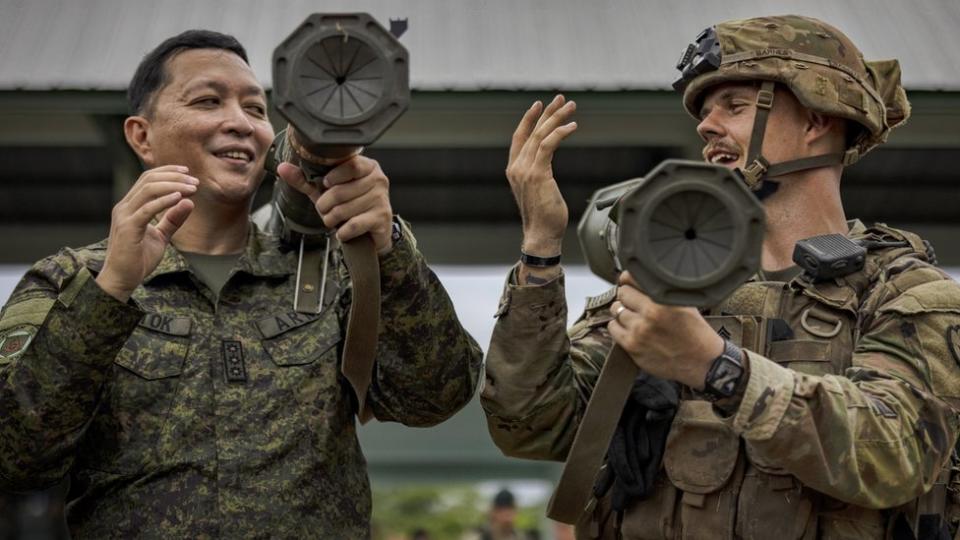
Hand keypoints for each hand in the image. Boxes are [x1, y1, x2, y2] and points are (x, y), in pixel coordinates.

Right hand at [97, 165, 196, 301]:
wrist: (122, 279)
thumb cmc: (138, 259)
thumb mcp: (161, 236)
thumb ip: (173, 220)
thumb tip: (189, 202)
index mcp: (130, 206)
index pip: (147, 178)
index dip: (168, 171)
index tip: (188, 172)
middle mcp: (124, 207)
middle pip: (149, 180)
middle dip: (174, 177)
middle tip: (196, 182)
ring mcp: (124, 216)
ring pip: (148, 190)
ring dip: (173, 186)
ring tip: (192, 188)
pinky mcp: (128, 228)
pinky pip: (147, 209)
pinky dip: (164, 201)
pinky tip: (179, 198)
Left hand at [276, 156, 392, 253]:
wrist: (371, 231)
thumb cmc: (349, 206)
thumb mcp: (326, 190)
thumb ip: (305, 179)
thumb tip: (282, 168)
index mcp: (367, 166)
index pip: (351, 165)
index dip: (334, 176)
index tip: (325, 184)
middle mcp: (378, 180)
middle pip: (342, 190)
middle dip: (325, 205)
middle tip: (324, 209)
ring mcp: (381, 199)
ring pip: (345, 209)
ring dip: (332, 219)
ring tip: (333, 220)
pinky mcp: (382, 218)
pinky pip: (354, 224)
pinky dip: (343, 232)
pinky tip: (342, 231)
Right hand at [506, 95, 576, 256]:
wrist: (540, 234)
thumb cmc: (544, 217)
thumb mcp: (538, 191)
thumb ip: (538, 175)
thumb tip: (546, 169)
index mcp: (514, 170)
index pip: (519, 138)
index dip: (528, 119)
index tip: (539, 105)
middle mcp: (517, 167)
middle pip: (532, 131)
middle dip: (547, 112)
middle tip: (562, 99)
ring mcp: (525, 170)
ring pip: (541, 134)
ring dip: (557, 117)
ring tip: (571, 107)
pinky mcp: (537, 173)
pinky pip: (549, 145)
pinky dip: (561, 133)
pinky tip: (572, 126)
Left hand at [607, 272, 723, 388]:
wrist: (703, 363)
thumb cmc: (696, 333)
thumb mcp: (686, 302)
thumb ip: (663, 289)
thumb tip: (640, 278)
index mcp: (664, 301)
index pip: (632, 278)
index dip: (630, 279)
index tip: (629, 282)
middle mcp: (650, 314)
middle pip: (622, 293)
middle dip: (627, 296)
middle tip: (635, 301)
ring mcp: (639, 332)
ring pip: (616, 310)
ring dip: (622, 311)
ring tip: (634, 315)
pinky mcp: (632, 347)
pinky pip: (613, 328)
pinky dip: (618, 326)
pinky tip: (629, 328)